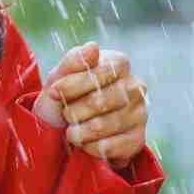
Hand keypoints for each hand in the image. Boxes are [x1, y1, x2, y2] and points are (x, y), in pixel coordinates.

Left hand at [33, 41, 149, 169]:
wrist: (63, 128)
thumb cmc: (62, 96)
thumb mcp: (59, 76)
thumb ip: (73, 61)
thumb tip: (93, 47)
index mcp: (118, 63)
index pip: (103, 71)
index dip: (74, 84)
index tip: (53, 93)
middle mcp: (135, 86)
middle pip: (102, 100)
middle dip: (73, 111)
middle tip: (64, 114)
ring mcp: (140, 113)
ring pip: (105, 125)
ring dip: (78, 131)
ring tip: (71, 130)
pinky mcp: (138, 139)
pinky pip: (111, 146)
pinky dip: (89, 146)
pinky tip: (84, 142)